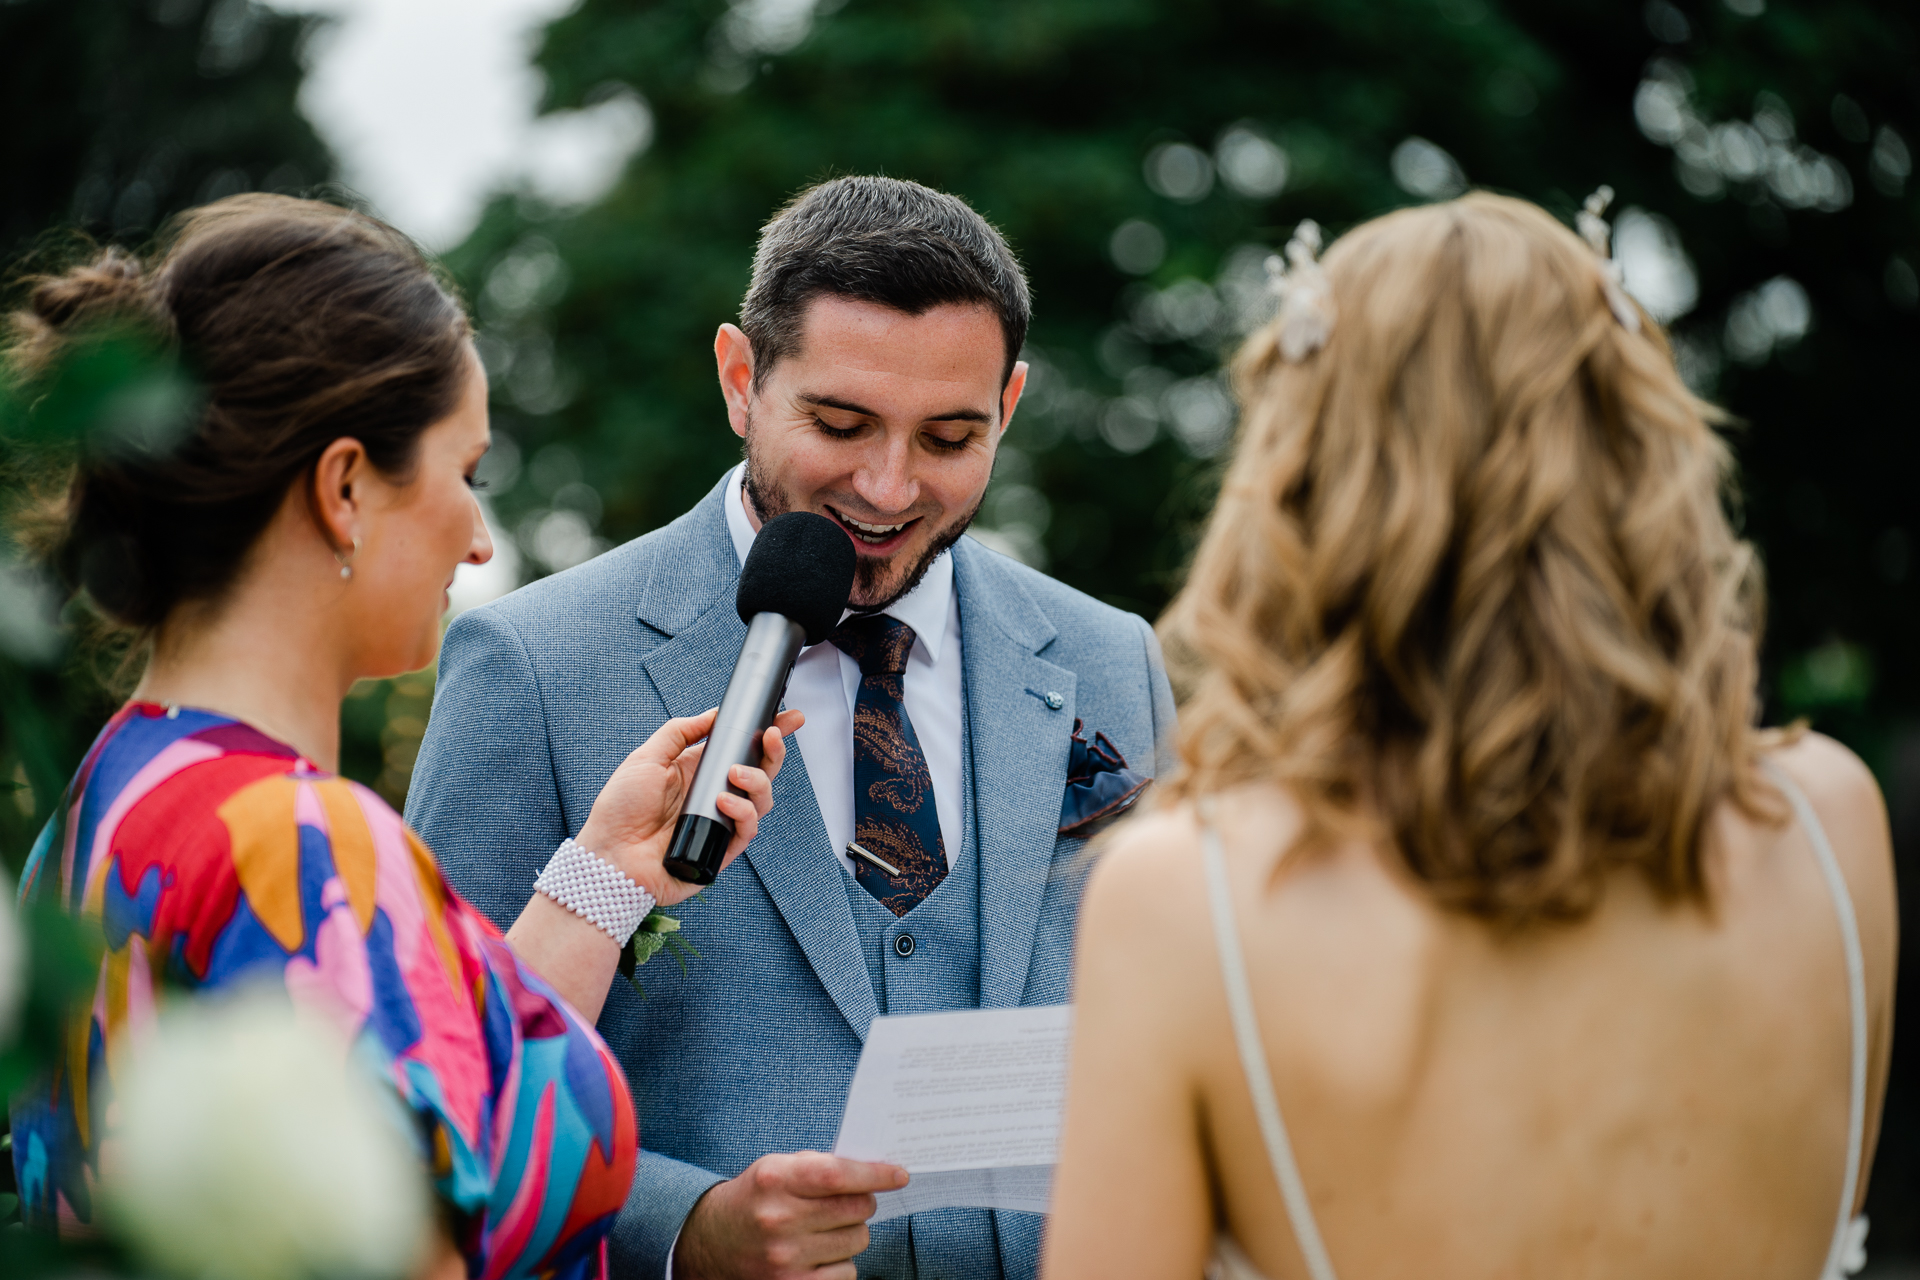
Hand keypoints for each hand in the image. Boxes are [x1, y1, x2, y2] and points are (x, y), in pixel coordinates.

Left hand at [576, 707, 803, 906]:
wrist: (610, 856)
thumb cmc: (620, 809)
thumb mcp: (646, 757)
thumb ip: (680, 732)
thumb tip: (713, 715)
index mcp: (698, 772)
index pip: (741, 749)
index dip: (768, 735)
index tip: (788, 717)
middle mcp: (714, 795)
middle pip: (761, 772)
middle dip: (774, 752)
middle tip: (773, 735)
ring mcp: (720, 822)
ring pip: (761, 800)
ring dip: (757, 781)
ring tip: (736, 774)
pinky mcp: (722, 850)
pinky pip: (748, 829)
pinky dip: (742, 812)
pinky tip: (723, 801)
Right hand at [674, 1152, 907, 1279]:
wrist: (712, 1243)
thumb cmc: (756, 1199)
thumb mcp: (778, 1169)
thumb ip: (820, 1166)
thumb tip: (875, 1172)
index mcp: (775, 1180)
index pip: (838, 1175)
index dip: (875, 1174)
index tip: (899, 1175)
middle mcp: (779, 1219)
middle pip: (856, 1210)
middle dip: (863, 1203)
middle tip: (852, 1202)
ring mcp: (785, 1258)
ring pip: (857, 1241)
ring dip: (851, 1234)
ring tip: (825, 1230)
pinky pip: (847, 1273)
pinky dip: (841, 1264)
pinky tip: (818, 1255)